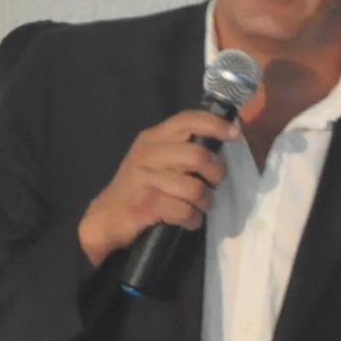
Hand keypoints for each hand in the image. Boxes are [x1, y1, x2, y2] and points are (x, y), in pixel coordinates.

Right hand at [74, 108, 238, 264]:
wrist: (106, 218)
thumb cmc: (138, 188)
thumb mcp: (154, 159)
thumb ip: (180, 149)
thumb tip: (220, 144)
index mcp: (153, 137)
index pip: (188, 120)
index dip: (215, 124)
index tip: (235, 134)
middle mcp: (148, 153)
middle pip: (198, 156)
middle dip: (216, 174)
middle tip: (214, 184)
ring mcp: (146, 178)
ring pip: (195, 188)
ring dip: (205, 202)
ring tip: (199, 207)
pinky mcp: (146, 204)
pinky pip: (184, 211)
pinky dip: (193, 220)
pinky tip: (188, 221)